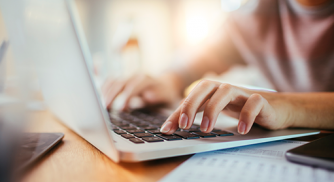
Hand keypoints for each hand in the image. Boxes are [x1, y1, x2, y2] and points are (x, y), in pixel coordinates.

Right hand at [102, 74, 181, 109]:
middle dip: (111, 95)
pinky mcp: (123, 81)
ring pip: (113, 81)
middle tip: (105, 108)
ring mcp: (128, 77)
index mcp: (147, 80)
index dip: (126, 96)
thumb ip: (158, 96)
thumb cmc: (167, 95)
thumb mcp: (167, 97)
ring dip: (105, 92)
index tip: (120, 108)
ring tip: (100, 106)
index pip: (134, 86)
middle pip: (120, 82)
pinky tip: (98, 99)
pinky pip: (110, 82)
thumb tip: (147, 96)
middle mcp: (136, 76)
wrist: (167, 84)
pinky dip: (102, 89)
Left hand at [160, 80, 290, 134]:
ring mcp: (243, 92)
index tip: (167, 129)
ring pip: (225, 91)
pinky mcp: (261, 100)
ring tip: (206, 129)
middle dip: (192, 104)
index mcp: (213, 91)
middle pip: (205, 86)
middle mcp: (225, 88)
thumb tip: (169, 126)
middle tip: (184, 125)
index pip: (191, 97)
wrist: (276, 108)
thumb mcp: (216, 111)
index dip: (177, 112)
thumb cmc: (241, 108)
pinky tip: (241, 129)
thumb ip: (195, 116)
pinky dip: (246, 115)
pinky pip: (254, 103)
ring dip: (213, 109)